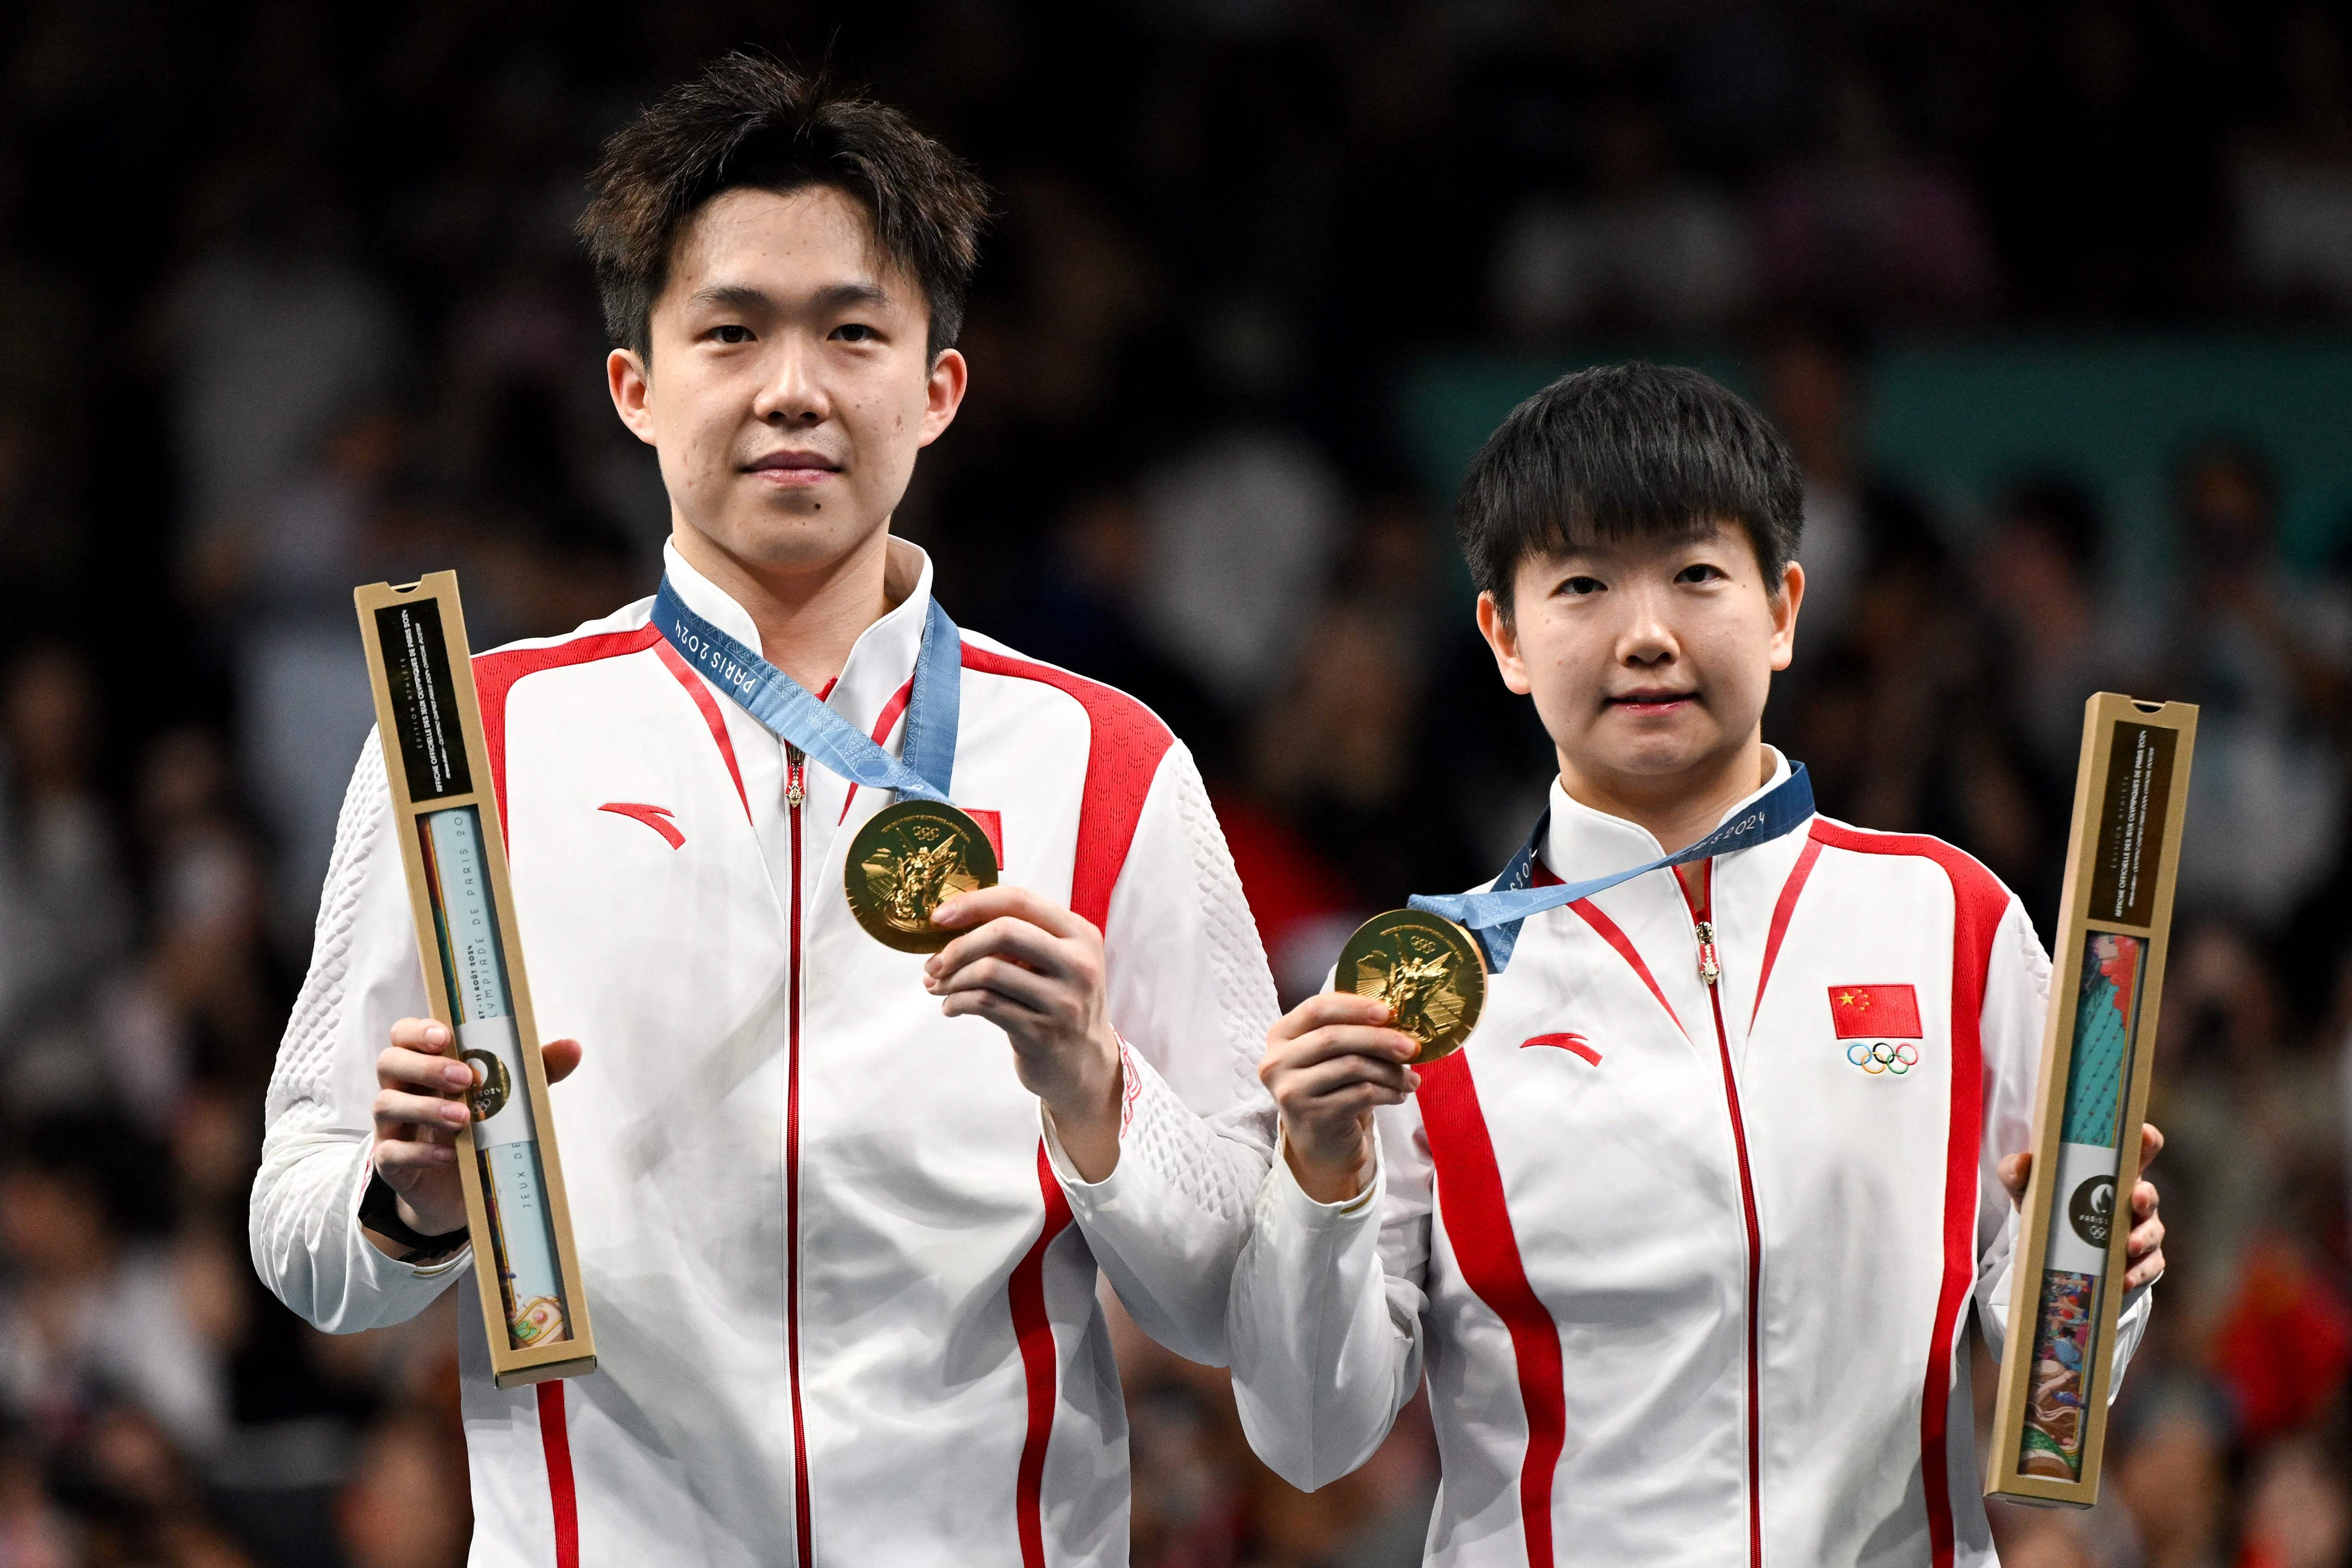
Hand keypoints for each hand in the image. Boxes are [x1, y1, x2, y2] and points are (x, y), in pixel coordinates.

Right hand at [371, 1018, 582, 1240]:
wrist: (464, 1190)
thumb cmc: (484, 1127)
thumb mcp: (512, 1097)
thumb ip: (537, 1070)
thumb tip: (573, 1047)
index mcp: (426, 1064)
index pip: (404, 1034)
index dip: (418, 1030)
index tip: (446, 1035)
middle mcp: (402, 1089)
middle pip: (389, 1061)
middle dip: (425, 1066)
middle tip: (464, 1078)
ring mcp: (392, 1126)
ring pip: (386, 1104)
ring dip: (425, 1108)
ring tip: (463, 1119)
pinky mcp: (391, 1162)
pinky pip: (391, 1152)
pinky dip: (419, 1152)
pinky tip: (448, 1155)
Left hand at [925, 887, 1120, 1178]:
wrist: (1085, 1065)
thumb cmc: (1058, 1002)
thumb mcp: (1057, 961)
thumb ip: (1021, 936)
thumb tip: (951, 920)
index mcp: (1081, 935)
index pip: (1020, 901)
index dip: (973, 903)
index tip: (938, 916)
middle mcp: (1079, 964)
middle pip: (1004, 932)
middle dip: (958, 945)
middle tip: (933, 963)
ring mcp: (1063, 1001)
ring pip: (989, 971)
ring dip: (952, 978)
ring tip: (938, 987)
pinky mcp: (1042, 1034)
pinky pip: (986, 1005)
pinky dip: (957, 1002)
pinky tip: (951, 1007)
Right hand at [1260, 994, 1420, 1204]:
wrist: (1320, 1143)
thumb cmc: (1330, 1088)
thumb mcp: (1329, 1055)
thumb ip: (1349, 1030)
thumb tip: (1396, 1019)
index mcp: (1280, 1035)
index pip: (1316, 1008)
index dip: (1354, 1006)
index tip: (1387, 1012)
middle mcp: (1277, 1062)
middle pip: (1334, 1037)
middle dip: (1379, 1039)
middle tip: (1411, 1047)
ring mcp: (1291, 1091)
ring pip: (1351, 1066)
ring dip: (1389, 1071)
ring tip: (1410, 1079)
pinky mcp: (1312, 1116)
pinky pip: (1360, 1094)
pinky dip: (1387, 1092)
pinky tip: (1398, 1095)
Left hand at [1998, 1121, 2165, 1290]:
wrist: (2051, 1250)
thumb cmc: (2047, 1205)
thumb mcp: (2027, 1187)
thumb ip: (2017, 1172)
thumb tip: (2022, 1161)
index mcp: (2111, 1173)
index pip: (2137, 1150)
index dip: (2145, 1139)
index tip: (2143, 1133)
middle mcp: (2131, 1199)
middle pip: (2148, 1193)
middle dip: (2145, 1195)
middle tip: (2135, 1199)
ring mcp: (2140, 1230)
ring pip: (2152, 1232)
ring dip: (2143, 1238)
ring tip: (2127, 1247)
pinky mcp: (2140, 1261)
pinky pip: (2148, 1267)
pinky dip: (2138, 1273)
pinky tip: (2124, 1279)